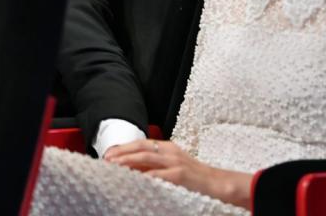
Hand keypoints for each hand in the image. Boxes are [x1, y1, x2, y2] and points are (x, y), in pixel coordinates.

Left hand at [105, 139, 250, 207]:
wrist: (219, 184)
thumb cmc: (195, 178)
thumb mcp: (174, 166)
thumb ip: (156, 165)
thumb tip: (133, 169)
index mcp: (168, 147)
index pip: (141, 143)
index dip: (124, 147)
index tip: (109, 154)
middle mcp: (170, 151)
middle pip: (140, 147)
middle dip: (121, 152)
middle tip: (106, 159)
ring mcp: (175, 162)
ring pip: (146, 157)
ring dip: (127, 161)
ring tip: (114, 165)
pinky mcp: (180, 175)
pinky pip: (158, 175)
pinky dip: (144, 176)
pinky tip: (134, 179)